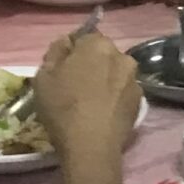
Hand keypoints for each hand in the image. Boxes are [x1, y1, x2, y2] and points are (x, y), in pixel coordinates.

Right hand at [33, 27, 140, 162]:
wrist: (90, 145)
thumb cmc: (62, 106)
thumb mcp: (43, 75)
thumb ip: (55, 51)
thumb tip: (66, 42)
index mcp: (98, 44)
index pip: (83, 37)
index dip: (71, 52)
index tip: (62, 68)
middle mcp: (122, 56)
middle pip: (102, 55)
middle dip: (91, 65)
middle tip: (74, 86)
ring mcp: (135, 80)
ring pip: (115, 74)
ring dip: (105, 81)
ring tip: (90, 102)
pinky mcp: (140, 102)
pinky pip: (122, 93)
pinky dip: (114, 98)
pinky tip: (102, 113)